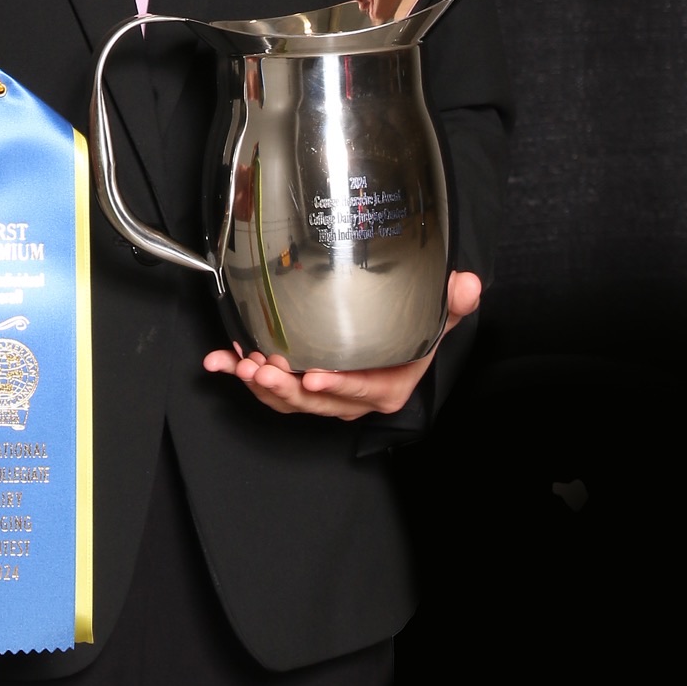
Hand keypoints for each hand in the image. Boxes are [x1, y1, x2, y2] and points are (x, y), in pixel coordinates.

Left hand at [202, 269, 481, 418]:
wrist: (398, 343)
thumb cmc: (414, 333)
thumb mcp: (437, 318)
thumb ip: (450, 303)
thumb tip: (466, 284)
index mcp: (385, 386)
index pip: (360, 390)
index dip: (336, 387)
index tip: (313, 377)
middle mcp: (351, 397)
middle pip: (315, 401)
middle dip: (284, 387)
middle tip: (262, 366)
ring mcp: (323, 395)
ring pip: (287, 399)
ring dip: (259, 385)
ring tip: (239, 364)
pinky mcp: (298, 385)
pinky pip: (270, 388)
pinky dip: (241, 375)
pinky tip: (220, 361)